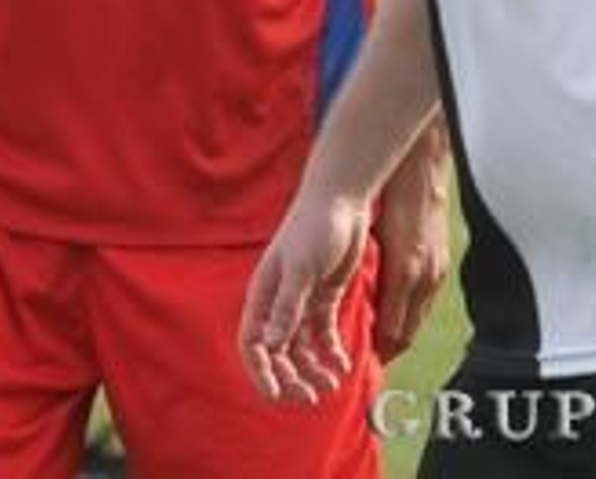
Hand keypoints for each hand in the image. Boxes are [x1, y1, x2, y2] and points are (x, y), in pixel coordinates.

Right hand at [239, 190, 370, 404]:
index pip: (253, 344)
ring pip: (301, 347)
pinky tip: (343, 363)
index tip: (278, 395)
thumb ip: (287, 308)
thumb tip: (270, 346)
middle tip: (312, 395)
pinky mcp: (323, 296)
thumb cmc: (314, 227)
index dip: (261, 373)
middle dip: (291, 377)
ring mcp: (301, 300)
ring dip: (313, 369)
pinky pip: (323, 334)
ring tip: (333, 382)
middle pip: (277, 352)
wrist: (341, 201)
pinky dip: (331, 351)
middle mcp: (279, 302)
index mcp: (264, 295)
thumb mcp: (301, 269)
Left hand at [371, 119, 450, 360]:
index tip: (364, 359)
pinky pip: (427, 301)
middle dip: (390, 347)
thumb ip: (369, 265)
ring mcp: (436, 270)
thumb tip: (354, 294)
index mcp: (405, 270)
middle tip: (371, 358)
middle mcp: (425, 276)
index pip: (393, 327)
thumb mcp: (374, 232)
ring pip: (419, 318)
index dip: (378, 347)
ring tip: (382, 341)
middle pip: (408, 330)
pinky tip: (400, 312)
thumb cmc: (392, 194)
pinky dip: (413, 312)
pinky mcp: (442, 263)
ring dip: (402, 331)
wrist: (422, 168)